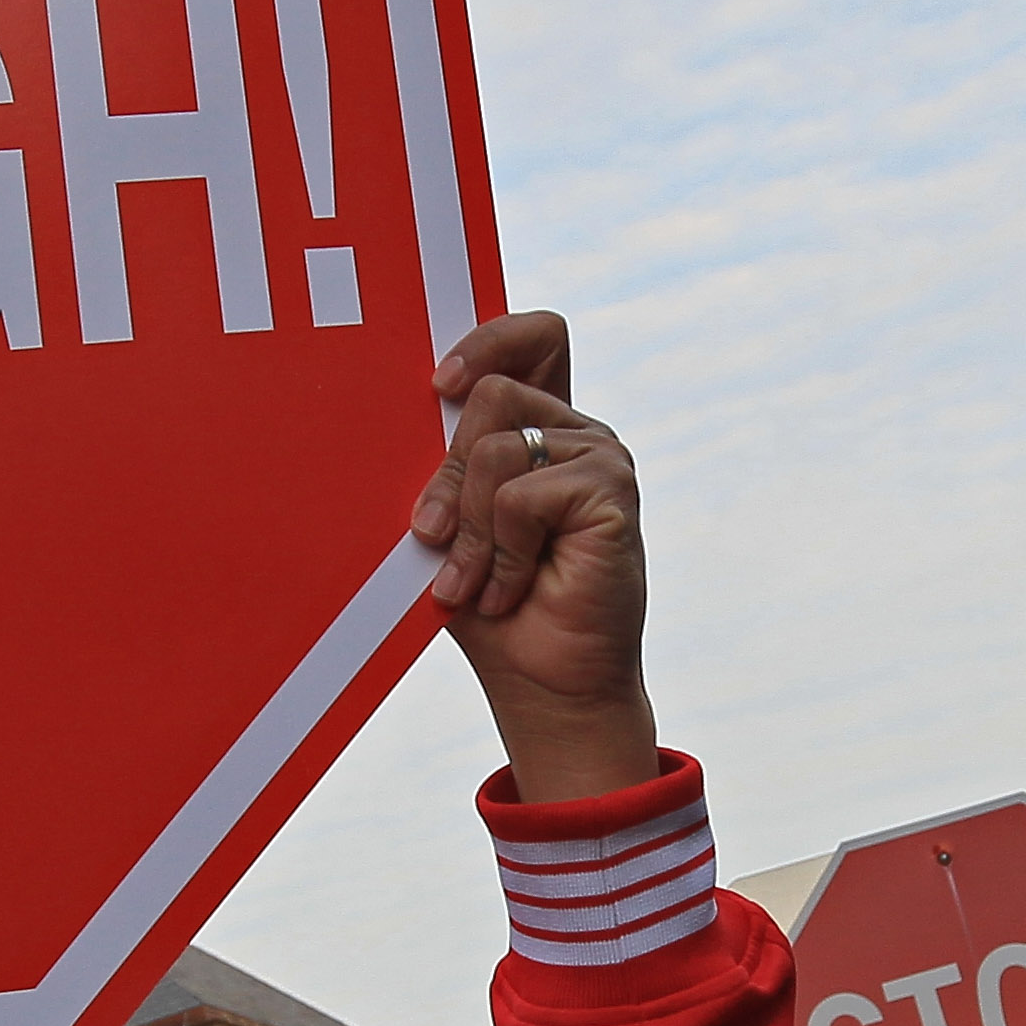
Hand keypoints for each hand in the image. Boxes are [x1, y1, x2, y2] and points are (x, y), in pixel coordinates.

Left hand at [408, 313, 655, 805]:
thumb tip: (413, 409)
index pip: (534, 337)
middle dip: (446, 477)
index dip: (487, 340)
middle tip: (434, 542)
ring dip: (469, 529)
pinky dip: (500, 551)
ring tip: (476, 581)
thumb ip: (446, 463)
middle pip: (490, 393)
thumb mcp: (451, 524)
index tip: (439, 386)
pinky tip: (511, 588)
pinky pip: (521, 496)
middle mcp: (576, 434)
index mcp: (542, 429)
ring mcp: (601, 458)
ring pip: (496, 448)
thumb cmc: (491, 609)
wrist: (544, 687)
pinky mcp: (613, 493)